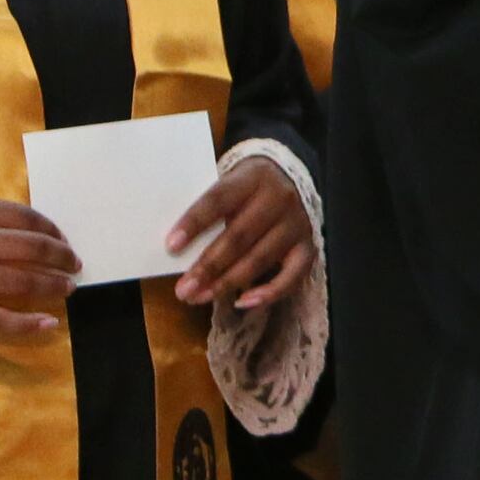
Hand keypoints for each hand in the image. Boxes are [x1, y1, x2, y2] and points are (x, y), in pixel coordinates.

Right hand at [0, 195, 74, 343]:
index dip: (51, 229)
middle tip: (74, 264)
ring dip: (52, 285)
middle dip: (60, 257)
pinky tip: (49, 325)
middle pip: (33, 248)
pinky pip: (0, 319)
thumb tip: (10, 224)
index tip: (62, 239)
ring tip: (67, 288)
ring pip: (23, 282)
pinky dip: (29, 323)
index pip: (26, 217)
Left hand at [169, 157, 314, 310]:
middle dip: (208, 266)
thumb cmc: (248, 188)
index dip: (194, 223)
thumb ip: (211, 210)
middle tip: (184, 289)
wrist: (290, 178)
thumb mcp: (230, 184)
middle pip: (239, 236)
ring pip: (260, 259)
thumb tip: (181, 250)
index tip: (171, 246)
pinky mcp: (308, 247)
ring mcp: (296, 224)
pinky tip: (243, 302)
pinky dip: (268, 293)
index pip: (219, 200)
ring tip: (201, 297)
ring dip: (228, 283)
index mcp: (252, 178)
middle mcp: (278, 199)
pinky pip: (292, 276)